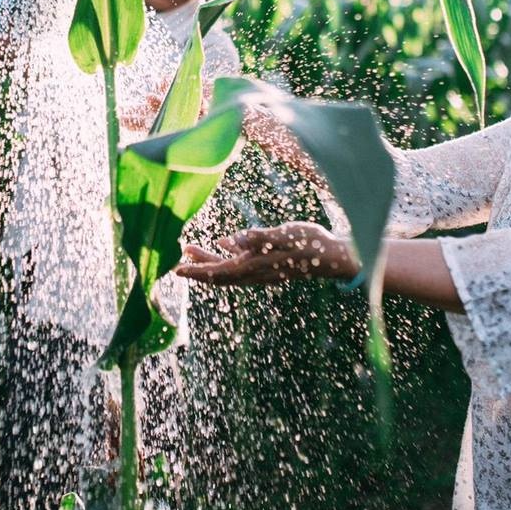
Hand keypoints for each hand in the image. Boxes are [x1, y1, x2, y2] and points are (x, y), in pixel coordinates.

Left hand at [176, 222, 357, 285]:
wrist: (334, 257)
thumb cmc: (310, 243)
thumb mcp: (284, 235)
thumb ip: (257, 237)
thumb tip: (230, 239)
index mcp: (253, 266)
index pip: (218, 272)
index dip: (196, 271)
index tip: (176, 269)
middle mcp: (255, 273)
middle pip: (219, 274)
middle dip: (197, 267)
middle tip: (177, 260)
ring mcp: (262, 270)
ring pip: (228, 269)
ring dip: (209, 261)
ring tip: (191, 249)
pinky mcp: (269, 265)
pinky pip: (241, 264)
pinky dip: (228, 256)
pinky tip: (225, 243)